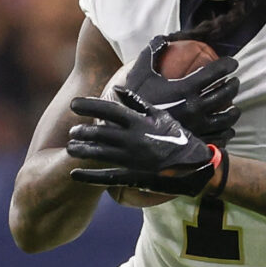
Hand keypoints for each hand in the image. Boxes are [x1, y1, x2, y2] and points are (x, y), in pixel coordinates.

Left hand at [68, 88, 222, 196]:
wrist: (195, 164)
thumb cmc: (177, 136)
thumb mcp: (160, 115)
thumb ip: (137, 102)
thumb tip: (115, 89)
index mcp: (140, 123)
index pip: (109, 111)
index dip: (89, 106)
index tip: (74, 104)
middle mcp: (133, 140)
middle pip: (100, 134)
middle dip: (82, 131)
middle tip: (73, 130)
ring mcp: (132, 160)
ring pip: (99, 154)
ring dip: (82, 150)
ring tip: (70, 147)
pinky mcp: (133, 176)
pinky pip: (106, 177)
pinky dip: (89, 176)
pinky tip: (74, 174)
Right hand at [124, 35, 240, 144]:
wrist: (129, 132)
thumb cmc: (137, 101)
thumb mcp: (141, 73)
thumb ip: (152, 53)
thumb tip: (163, 38)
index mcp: (185, 89)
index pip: (215, 72)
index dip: (227, 65)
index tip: (232, 63)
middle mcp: (196, 107)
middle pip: (225, 93)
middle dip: (233, 85)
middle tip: (234, 81)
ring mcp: (198, 126)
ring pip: (226, 117)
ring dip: (234, 110)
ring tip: (233, 107)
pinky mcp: (197, 141)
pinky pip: (220, 136)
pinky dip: (227, 131)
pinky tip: (227, 128)